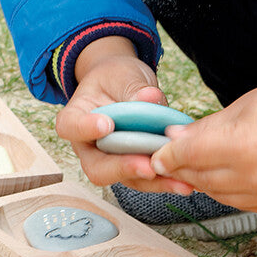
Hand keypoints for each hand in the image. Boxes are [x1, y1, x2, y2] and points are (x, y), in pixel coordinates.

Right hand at [55, 36, 192, 194]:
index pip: (70, 127)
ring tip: (178, 181)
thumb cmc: (117, 77)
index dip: (85, 129)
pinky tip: (185, 182)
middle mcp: (89, 146)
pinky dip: (165, 180)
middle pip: (97, 167)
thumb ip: (134, 88)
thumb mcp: (123, 75)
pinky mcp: (134, 164)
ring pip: (125, 179)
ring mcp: (111, 160)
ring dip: (152, 182)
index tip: (106, 125)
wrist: (124, 84)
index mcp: (77, 117)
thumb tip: (151, 98)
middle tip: (147, 167)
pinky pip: (146, 178)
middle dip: (123, 168)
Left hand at [150, 69, 256, 212]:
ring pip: (218, 194)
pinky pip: (241, 202)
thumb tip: (175, 139)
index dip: (167, 154)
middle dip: (182, 166)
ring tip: (198, 164)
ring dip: (204, 179)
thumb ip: (208, 127)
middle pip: (200, 177)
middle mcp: (253, 178)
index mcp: (241, 146)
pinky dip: (229, 189)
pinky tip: (227, 174)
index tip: (156, 152)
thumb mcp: (244, 105)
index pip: (187, 156)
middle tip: (171, 156)